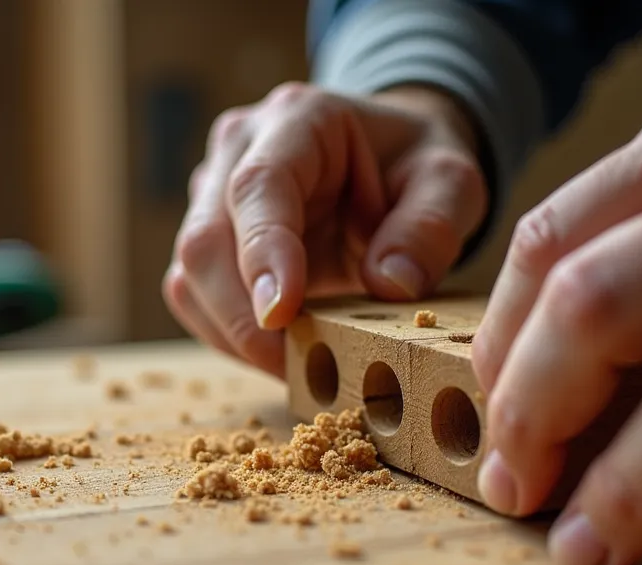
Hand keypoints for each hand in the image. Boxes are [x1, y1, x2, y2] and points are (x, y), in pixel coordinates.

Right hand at [164, 82, 487, 376]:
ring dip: (234, 334)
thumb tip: (390, 284)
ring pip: (189, 277)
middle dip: (242, 316)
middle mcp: (238, 149)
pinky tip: (279, 351)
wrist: (389, 158)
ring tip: (298, 363)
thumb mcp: (451, 183)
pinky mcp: (208, 238)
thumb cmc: (415, 166)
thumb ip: (430, 227)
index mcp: (298, 120)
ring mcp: (212, 193)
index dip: (263, 253)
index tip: (281, 314)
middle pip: (206, 239)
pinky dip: (230, 336)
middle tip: (297, 366)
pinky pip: (196, 298)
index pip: (259, 186)